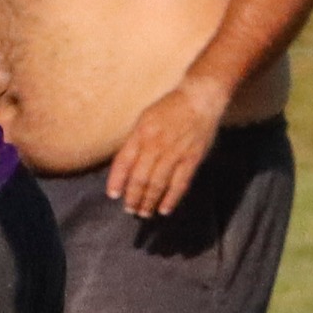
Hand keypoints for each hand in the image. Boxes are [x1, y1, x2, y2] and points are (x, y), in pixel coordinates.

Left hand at [106, 77, 227, 216]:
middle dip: (133, 197)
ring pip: (158, 184)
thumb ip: (135, 141)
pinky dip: (171, 199)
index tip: (113, 195)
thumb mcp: (145, 118)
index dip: (116, 180)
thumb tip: (125, 165)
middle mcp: (156, 145)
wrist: (200, 99)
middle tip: (130, 209)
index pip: (123, 162)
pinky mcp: (192, 159)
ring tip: (143, 213)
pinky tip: (164, 209)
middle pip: (140, 178)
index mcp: (141, 133)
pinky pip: (179, 184)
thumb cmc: (170, 108)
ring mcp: (175, 153)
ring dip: (149, 202)